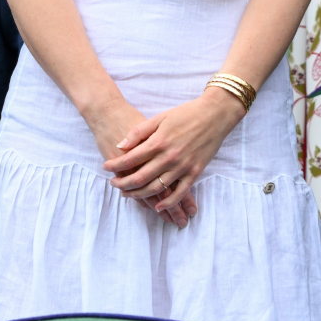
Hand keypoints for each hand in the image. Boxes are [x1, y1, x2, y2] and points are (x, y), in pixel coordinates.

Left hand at [86, 97, 197, 226]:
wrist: (214, 114)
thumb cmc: (186, 113)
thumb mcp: (160, 118)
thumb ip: (139, 132)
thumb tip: (120, 145)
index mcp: (158, 142)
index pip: (130, 159)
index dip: (115, 165)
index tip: (106, 167)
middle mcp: (169, 157)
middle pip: (140, 178)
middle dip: (123, 184)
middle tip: (114, 184)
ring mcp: (182, 167)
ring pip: (156, 188)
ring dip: (139, 195)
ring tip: (128, 194)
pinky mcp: (195, 172)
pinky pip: (179, 193)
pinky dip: (167, 203)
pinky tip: (157, 206)